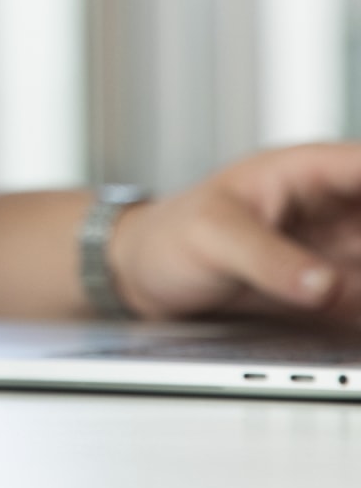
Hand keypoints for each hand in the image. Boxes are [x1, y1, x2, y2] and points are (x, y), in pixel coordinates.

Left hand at [107, 143, 360, 322]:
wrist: (147, 275)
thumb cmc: (170, 236)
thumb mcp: (211, 238)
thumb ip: (267, 258)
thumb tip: (324, 284)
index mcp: (305, 171)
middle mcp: (334, 208)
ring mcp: (344, 251)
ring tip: (352, 297)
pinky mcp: (344, 293)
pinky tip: (355, 316)